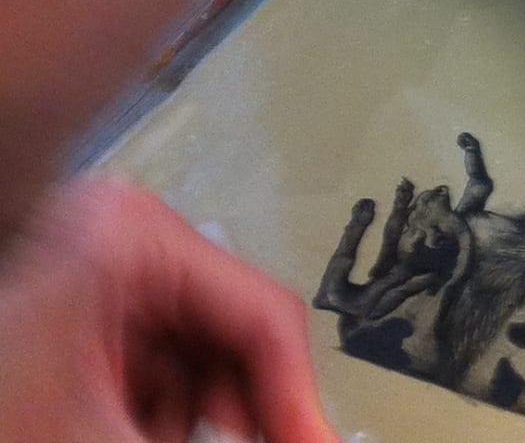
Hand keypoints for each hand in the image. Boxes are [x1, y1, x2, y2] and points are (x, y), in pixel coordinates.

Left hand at [0, 176, 337, 441]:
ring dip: (199, 422)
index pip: (260, 313)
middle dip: (240, 415)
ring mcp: (102, 272)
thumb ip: (220, 435)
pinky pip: (155, 367)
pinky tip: (137, 434)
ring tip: (153, 439)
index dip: (296, 401)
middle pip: (231, 334)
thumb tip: (309, 441)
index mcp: (134, 238)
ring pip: (197, 358)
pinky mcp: (80, 313)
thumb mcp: (104, 437)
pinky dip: (160, 419)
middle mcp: (126, 237)